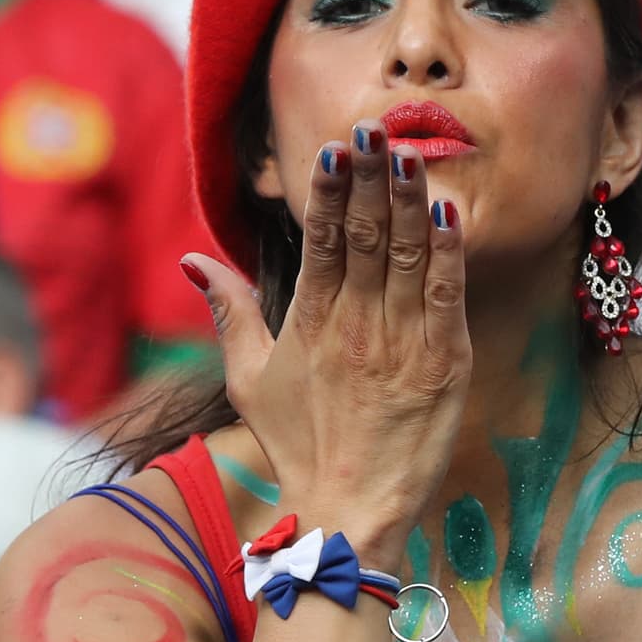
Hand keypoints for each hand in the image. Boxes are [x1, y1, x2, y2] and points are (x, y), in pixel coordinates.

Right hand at [183, 126, 469, 562]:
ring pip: (407, 257)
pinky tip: (448, 214)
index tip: (335, 146)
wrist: (348, 513)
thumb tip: (192, 258)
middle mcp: (353, 326)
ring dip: (410, 201)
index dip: (329, 190)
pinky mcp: (442, 367)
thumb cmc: (299, 448)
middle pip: (365, 235)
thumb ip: (229, 312)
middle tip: (377, 128)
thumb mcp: (248, 380)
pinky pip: (446, 299)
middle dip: (372, 178)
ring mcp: (400, 345)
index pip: (320, 239)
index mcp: (309, 322)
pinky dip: (448, 256)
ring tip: (411, 154)